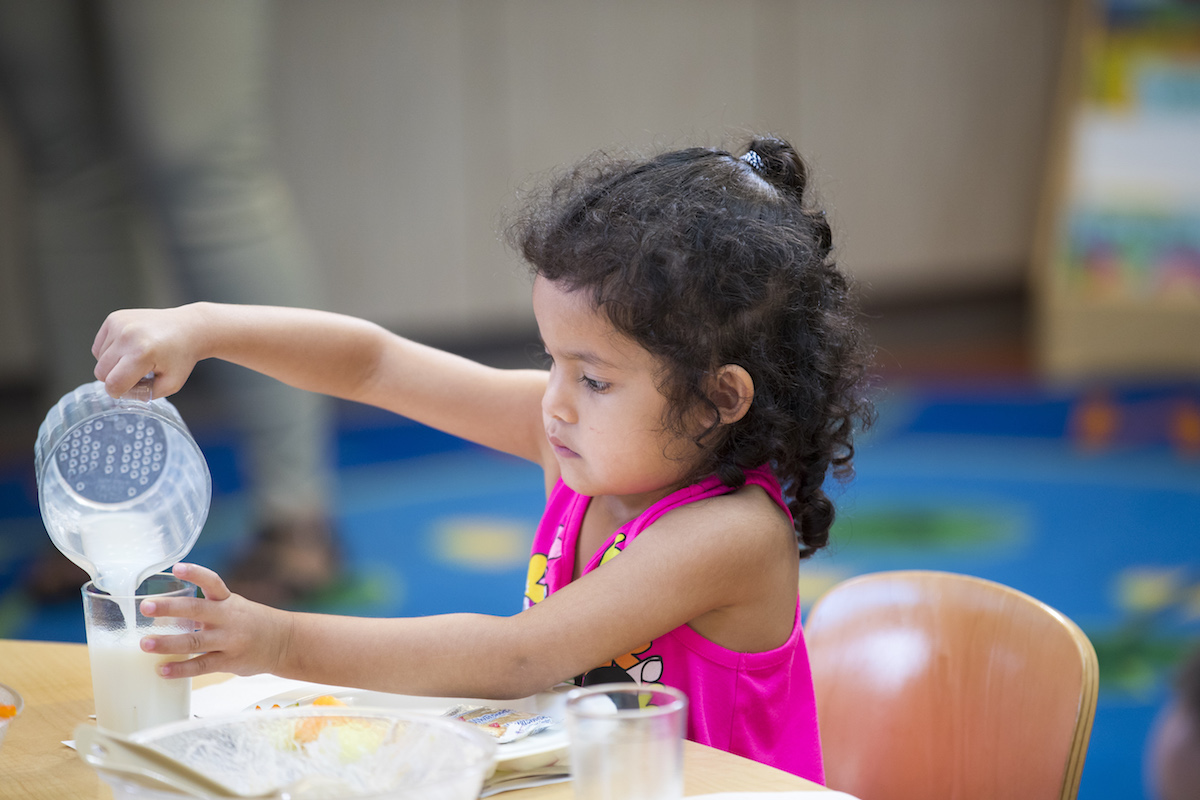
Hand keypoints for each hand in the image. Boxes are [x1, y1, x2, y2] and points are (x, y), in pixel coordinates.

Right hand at [92, 305, 208, 399]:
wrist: (188, 328)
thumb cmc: (181, 356)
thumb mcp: (171, 384)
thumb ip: (144, 394)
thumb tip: (121, 393)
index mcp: (142, 354)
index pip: (113, 384)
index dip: (120, 392)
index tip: (132, 388)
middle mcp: (127, 336)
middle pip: (101, 372)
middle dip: (116, 378)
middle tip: (138, 372)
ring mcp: (119, 324)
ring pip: (98, 359)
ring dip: (114, 364)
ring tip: (137, 357)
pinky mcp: (114, 318)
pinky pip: (99, 346)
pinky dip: (110, 351)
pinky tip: (130, 348)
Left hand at [139, 563, 293, 678]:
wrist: (285, 642)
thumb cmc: (252, 623)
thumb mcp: (235, 607)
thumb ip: (206, 609)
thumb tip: (166, 614)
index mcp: (228, 601)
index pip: (212, 582)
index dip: (195, 574)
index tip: (177, 567)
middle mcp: (228, 618)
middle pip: (196, 610)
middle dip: (169, 608)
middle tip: (146, 606)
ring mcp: (229, 640)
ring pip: (195, 642)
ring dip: (168, 643)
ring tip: (145, 644)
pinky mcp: (230, 662)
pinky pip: (202, 666)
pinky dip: (181, 669)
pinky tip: (162, 670)